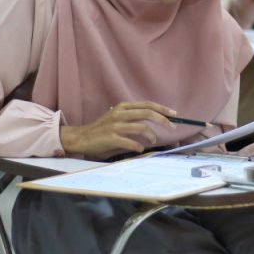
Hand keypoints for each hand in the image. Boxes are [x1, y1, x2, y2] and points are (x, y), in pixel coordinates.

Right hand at [59, 101, 176, 158]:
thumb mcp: (117, 117)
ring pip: (141, 127)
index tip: (173, 114)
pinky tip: (140, 148)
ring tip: (153, 140)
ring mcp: (115, 125)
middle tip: (172, 127)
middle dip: (162, 120)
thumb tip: (153, 120)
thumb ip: (132, 117)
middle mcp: (120, 113)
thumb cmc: (101, 129)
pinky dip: (138, 146)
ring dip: (151, 135)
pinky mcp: (111, 137)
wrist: (80, 138)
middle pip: (147, 113)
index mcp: (122, 107)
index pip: (146, 104)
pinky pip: (130, 142)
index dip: (161, 108)